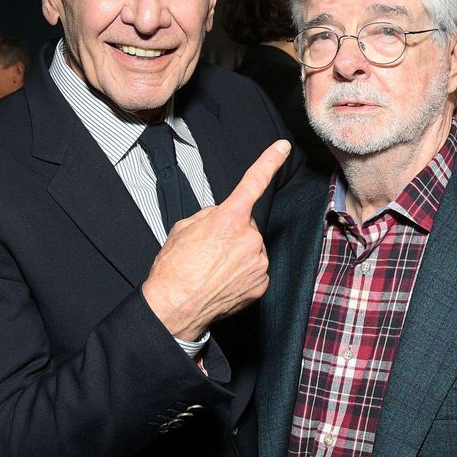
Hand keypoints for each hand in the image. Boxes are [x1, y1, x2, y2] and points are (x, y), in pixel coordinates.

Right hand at [142, 140, 290, 340]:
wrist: (174, 309)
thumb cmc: (173, 270)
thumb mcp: (183, 228)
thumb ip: (209, 215)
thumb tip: (222, 215)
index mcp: (228, 219)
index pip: (253, 183)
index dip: (269, 161)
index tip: (282, 147)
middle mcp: (249, 239)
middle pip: (247, 225)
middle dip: (232, 232)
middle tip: (208, 250)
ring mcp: (258, 263)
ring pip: (252, 248)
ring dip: (237, 254)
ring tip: (213, 269)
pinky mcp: (261, 284)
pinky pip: (255, 270)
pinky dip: (242, 273)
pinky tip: (223, 281)